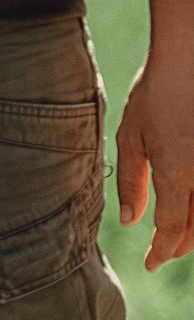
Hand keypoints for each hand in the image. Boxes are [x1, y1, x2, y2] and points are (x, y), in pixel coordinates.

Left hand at [117, 56, 193, 269]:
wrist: (192, 56)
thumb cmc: (156, 92)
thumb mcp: (131, 136)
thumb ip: (131, 183)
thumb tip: (131, 221)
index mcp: (177, 171)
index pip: (170, 227)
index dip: (161, 250)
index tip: (150, 264)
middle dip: (181, 245)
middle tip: (164, 254)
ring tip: (180, 237)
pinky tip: (192, 208)